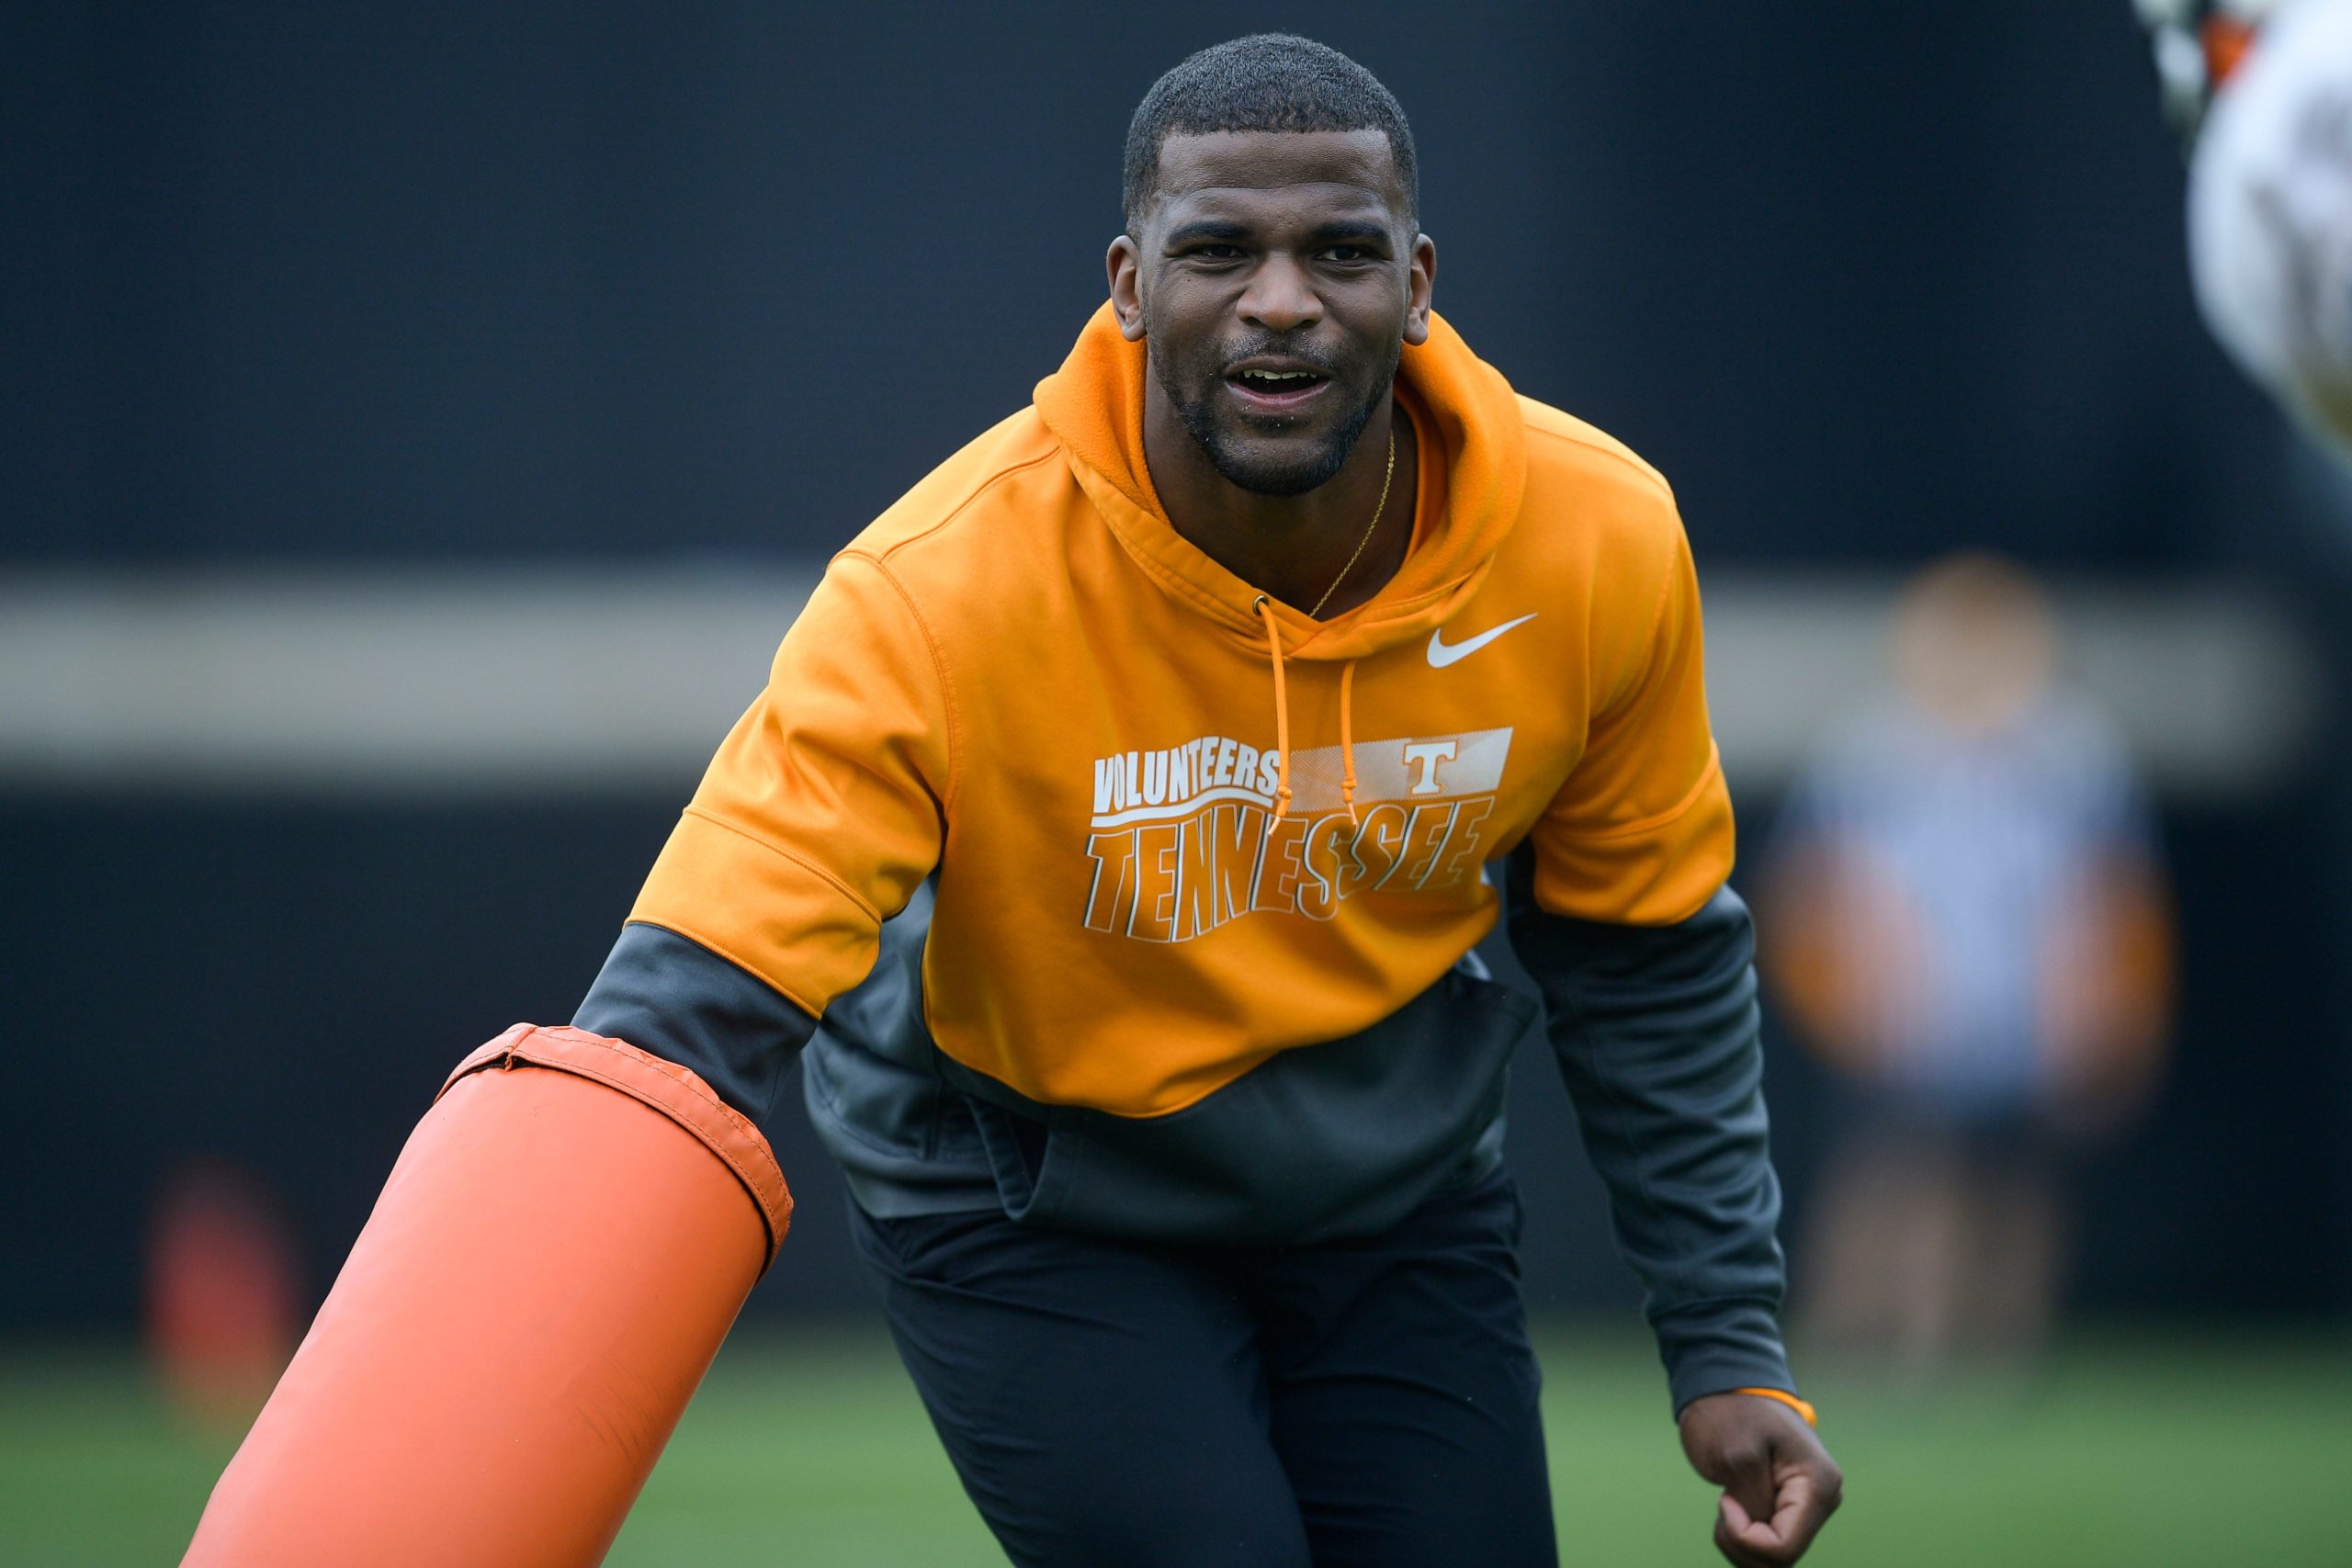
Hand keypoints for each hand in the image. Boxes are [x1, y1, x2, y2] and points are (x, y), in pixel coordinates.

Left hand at [1677, 1391, 1842, 1564]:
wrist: (1726, 1386)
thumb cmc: (1730, 1412)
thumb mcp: (1735, 1454)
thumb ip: (1754, 1502)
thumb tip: (1763, 1536)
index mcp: (1818, 1485)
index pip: (1783, 1547)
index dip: (1746, 1537)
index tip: (1724, 1500)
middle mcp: (1820, 1500)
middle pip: (1780, 1558)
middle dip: (1741, 1542)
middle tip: (1723, 1501)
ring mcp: (1806, 1506)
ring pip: (1772, 1557)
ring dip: (1739, 1542)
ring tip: (1726, 1501)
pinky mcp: (1788, 1508)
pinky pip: (1767, 1544)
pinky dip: (1741, 1537)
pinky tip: (1732, 1506)